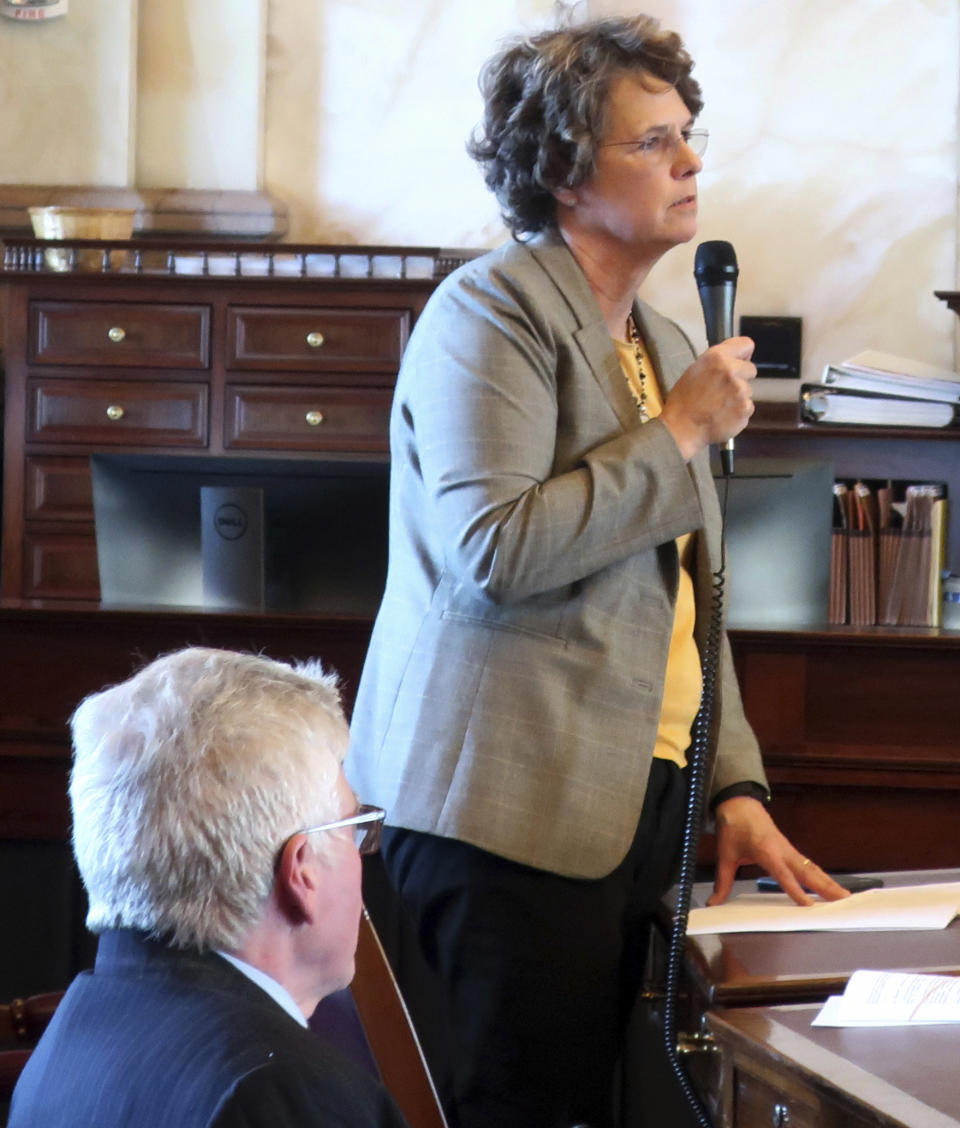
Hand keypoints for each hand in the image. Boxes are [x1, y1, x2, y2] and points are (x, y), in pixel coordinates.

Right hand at [660, 336, 755, 460]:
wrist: (681, 428)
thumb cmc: (684, 402)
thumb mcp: (695, 370)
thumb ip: (718, 361)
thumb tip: (737, 358)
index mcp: (717, 358)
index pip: (746, 344)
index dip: (742, 355)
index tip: (739, 362)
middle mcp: (731, 371)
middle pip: (750, 370)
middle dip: (740, 378)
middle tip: (722, 390)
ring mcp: (741, 391)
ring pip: (748, 390)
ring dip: (737, 397)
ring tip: (718, 405)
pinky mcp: (745, 409)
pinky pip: (747, 407)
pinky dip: (738, 412)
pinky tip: (722, 414)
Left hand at [707, 796, 849, 906]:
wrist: (739, 804)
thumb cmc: (733, 827)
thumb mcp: (724, 854)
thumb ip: (722, 881)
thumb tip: (714, 902)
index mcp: (767, 851)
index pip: (784, 875)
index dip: (796, 890)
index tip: (809, 905)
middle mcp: (783, 851)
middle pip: (807, 872)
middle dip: (826, 887)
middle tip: (843, 902)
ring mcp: (789, 850)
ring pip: (812, 869)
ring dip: (829, 882)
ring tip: (845, 897)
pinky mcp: (790, 850)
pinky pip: (809, 865)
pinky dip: (821, 876)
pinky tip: (830, 886)